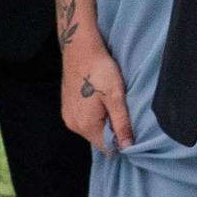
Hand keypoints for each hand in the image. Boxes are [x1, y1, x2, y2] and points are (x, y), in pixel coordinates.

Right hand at [61, 30, 133, 150]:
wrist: (80, 49)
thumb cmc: (99, 70)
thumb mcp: (116, 97)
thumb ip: (122, 124)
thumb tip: (127, 147)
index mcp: (85, 125)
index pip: (107, 147)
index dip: (121, 140)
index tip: (129, 124)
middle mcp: (73, 125)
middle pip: (99, 139)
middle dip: (112, 130)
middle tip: (120, 109)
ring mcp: (68, 116)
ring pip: (92, 129)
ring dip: (103, 121)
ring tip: (110, 102)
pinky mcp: (67, 108)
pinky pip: (84, 120)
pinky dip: (94, 115)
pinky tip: (99, 99)